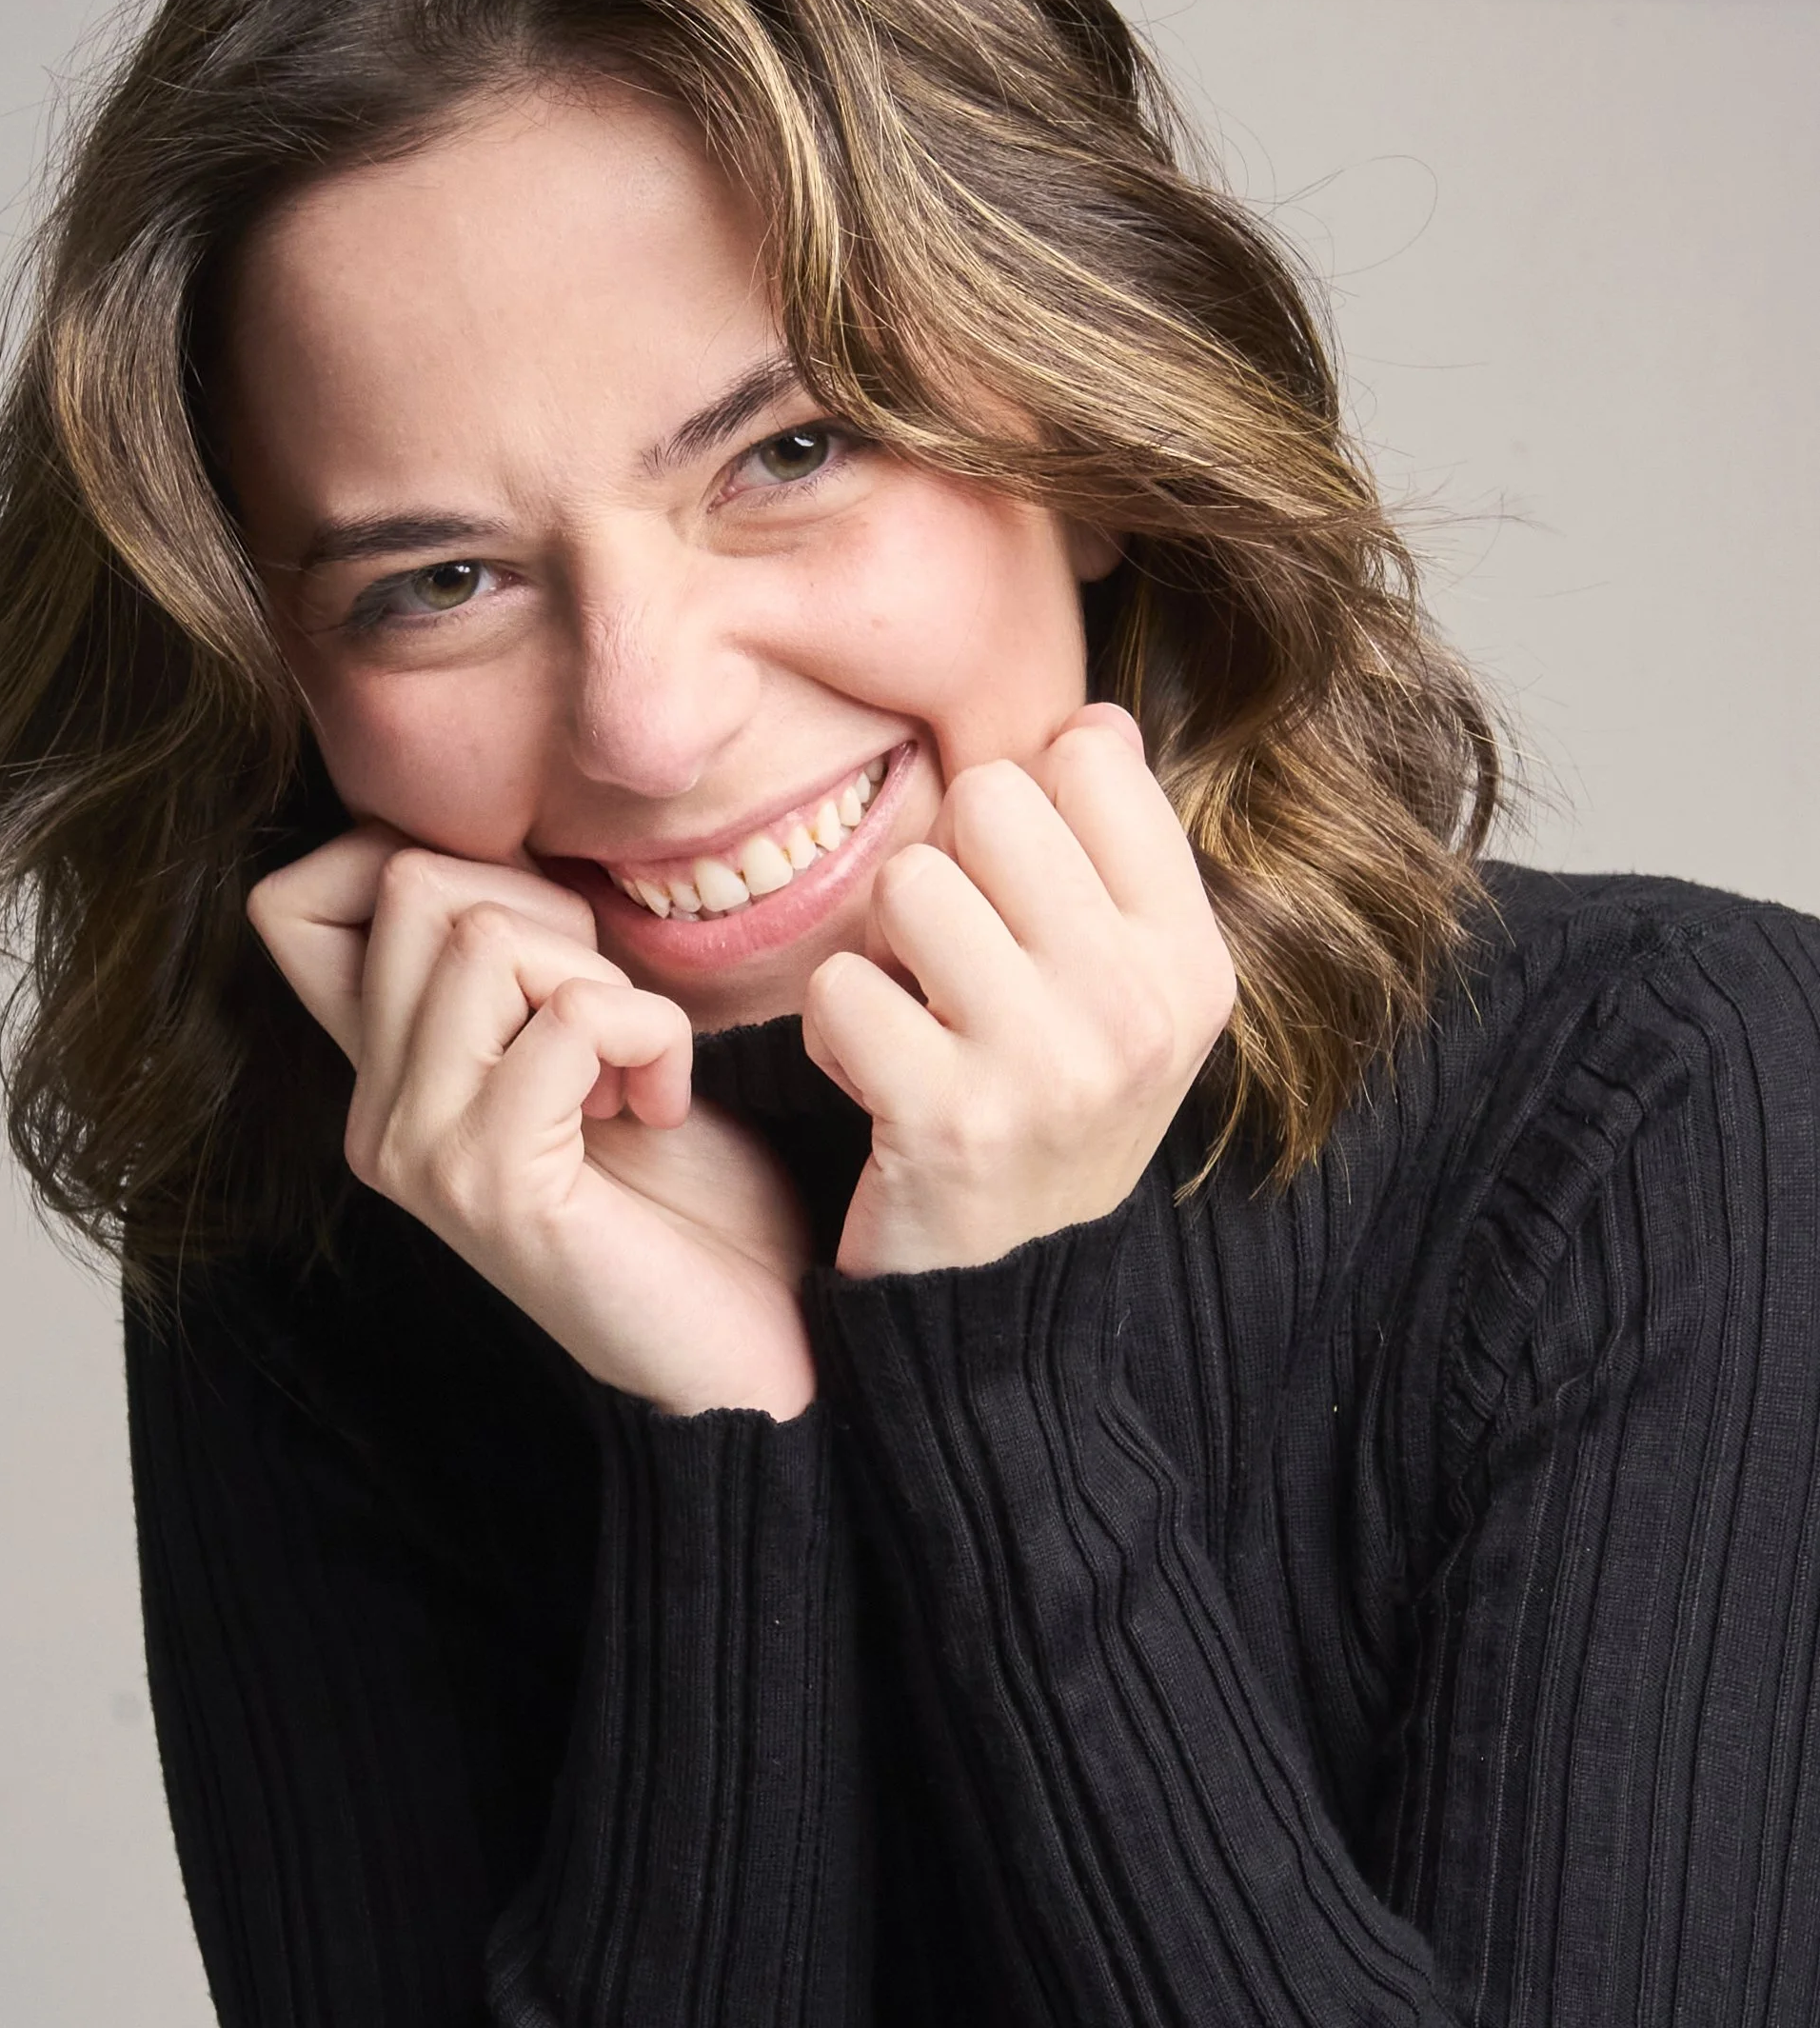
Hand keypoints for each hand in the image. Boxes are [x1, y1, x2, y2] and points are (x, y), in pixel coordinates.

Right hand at [248, 827, 816, 1418]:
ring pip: (483, 933)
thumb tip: (498, 830)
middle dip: (544, 911)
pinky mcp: (491, 1182)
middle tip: (607, 1014)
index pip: (292, 898)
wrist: (753, 1346)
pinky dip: (652, 1037)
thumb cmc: (695, 1188)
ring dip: (603, 978)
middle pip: (409, 882)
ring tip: (635, 1067)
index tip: (531, 936)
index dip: (413, 859)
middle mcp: (374, 1114)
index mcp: (384, 1076)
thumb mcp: (585, 1038)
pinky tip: (661, 1106)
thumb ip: (521, 959)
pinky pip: (574, 1018)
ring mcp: (420, 1150)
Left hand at [803, 706, 1236, 1278]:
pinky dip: (834, 1028)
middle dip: (948, 867)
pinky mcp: (945, 1117)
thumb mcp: (1125, 996)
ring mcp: (1046, 1063)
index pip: (1092, 758)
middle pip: (992, 799)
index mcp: (1192, 961)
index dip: (1026, 809)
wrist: (1007, 1306)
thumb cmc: (1049, 1117)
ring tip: (916, 1017)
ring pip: (910, 881)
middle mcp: (1136, 1006)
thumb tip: (1091, 721)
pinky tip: (873, 1078)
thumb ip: (1117, 856)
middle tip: (953, 963)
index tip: (1023, 902)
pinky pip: (839, 984)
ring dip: (883, 948)